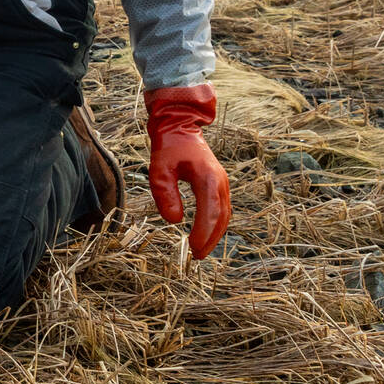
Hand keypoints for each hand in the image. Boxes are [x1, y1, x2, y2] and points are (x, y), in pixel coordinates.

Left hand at [145, 84, 230, 257]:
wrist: (180, 126)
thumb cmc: (168, 147)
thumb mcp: (159, 169)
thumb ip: (165, 194)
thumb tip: (174, 221)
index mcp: (208, 177)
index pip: (209, 212)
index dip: (203, 233)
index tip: (193, 249)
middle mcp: (220, 182)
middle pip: (221, 217)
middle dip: (210, 239)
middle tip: (196, 256)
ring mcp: (221, 183)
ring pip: (223, 215)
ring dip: (214, 234)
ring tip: (200, 251)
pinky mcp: (218, 185)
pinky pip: (220, 209)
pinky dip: (215, 224)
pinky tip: (204, 235)